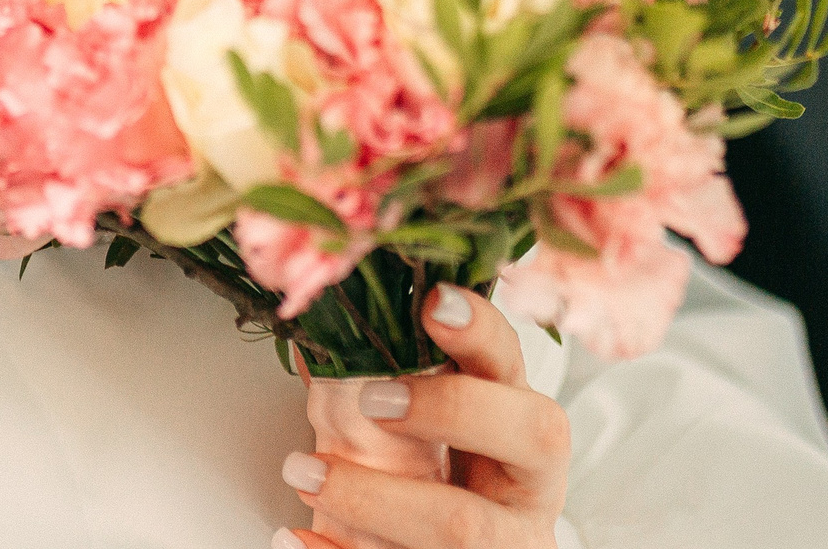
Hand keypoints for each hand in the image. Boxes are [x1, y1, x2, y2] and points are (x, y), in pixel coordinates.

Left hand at [279, 284, 568, 548]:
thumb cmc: (459, 481)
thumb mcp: (448, 428)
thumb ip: (405, 376)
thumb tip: (320, 323)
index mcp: (524, 423)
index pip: (517, 364)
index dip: (481, 331)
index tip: (431, 304)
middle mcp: (531, 482)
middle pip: (531, 437)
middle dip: (450, 409)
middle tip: (371, 399)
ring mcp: (508, 540)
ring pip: (463, 525)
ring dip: (372, 497)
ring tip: (303, 471)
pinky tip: (296, 537)